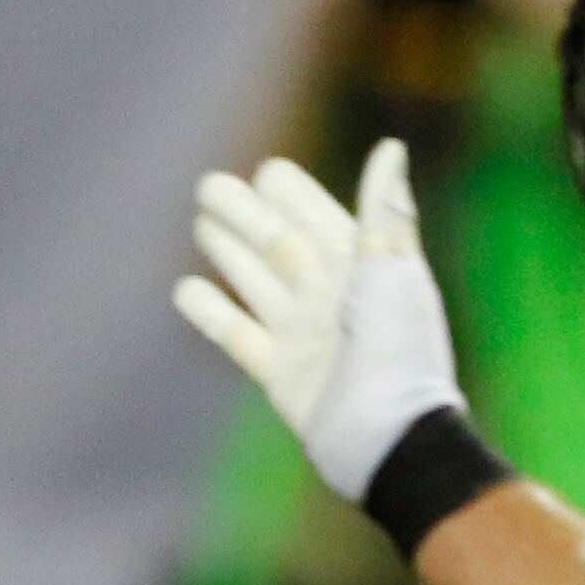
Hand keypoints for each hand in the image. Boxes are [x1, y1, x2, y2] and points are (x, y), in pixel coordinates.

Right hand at [178, 143, 466, 502]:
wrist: (389, 437)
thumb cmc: (400, 349)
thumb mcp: (392, 272)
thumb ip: (384, 211)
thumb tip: (390, 147)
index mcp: (367, 271)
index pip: (324, 221)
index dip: (297, 196)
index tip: (268, 169)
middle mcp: (334, 299)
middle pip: (281, 246)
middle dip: (248, 216)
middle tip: (208, 184)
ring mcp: (306, 335)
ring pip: (258, 283)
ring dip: (230, 252)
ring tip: (201, 222)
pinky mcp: (281, 373)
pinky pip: (239, 334)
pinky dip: (212, 312)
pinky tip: (184, 288)